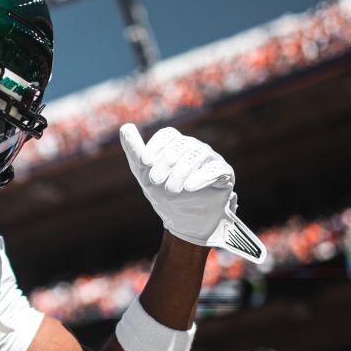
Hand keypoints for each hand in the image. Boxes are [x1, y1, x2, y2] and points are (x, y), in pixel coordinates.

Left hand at [120, 123, 265, 262]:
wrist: (184, 223)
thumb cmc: (164, 196)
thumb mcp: (144, 174)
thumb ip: (135, 151)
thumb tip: (125, 127)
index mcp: (176, 145)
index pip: (168, 134)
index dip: (155, 146)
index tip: (144, 163)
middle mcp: (195, 148)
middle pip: (181, 145)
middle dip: (165, 163)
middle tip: (155, 182)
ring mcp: (211, 160)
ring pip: (198, 155)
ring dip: (181, 171)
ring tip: (171, 189)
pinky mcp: (225, 174)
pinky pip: (216, 168)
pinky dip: (202, 176)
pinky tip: (190, 187)